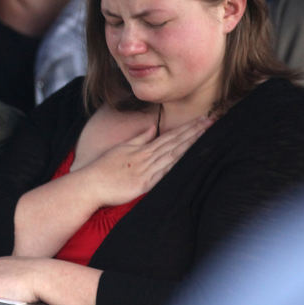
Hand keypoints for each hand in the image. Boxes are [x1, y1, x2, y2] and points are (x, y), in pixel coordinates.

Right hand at [81, 117, 209, 207]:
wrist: (90, 184)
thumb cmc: (103, 168)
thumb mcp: (121, 148)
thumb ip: (139, 138)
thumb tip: (153, 127)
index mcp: (143, 149)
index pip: (170, 136)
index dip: (188, 127)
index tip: (203, 119)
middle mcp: (147, 157)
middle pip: (175, 142)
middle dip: (195, 131)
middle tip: (213, 120)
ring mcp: (146, 170)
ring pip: (173, 154)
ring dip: (191, 144)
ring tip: (207, 134)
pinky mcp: (144, 185)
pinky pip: (165, 174)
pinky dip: (178, 166)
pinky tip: (191, 160)